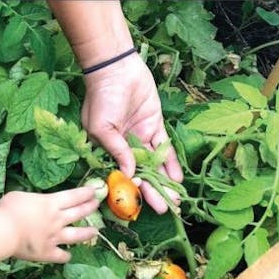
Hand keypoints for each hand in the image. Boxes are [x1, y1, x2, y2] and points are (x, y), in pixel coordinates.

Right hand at [0, 187, 99, 263]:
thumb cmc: (8, 210)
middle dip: (89, 208)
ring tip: (95, 231)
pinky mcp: (47, 253)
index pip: (74, 196)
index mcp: (51, 203)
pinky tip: (68, 256)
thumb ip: (31, 200)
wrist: (4, 231)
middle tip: (96, 205)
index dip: (85, 194)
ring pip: (76, 235)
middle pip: (78, 213)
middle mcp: (57, 219)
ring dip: (86, 233)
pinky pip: (60, 256)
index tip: (94, 192)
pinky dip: (65, 256)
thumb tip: (31, 203)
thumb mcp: (19, 196)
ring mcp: (54, 237)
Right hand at [82, 54, 182, 213]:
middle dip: (152, 193)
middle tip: (164, 210)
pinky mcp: (154, 126)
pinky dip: (171, 163)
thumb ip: (116, 150)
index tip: (139, 207)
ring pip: (154, 165)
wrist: (116, 68)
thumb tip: (129, 173)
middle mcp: (124, 147)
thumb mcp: (101, 127)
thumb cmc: (101, 98)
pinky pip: (164, 148)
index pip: (119, 176)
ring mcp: (140, 137)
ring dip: (164, 182)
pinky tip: (177, 179)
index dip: (130, 191)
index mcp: (106, 150)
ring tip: (174, 200)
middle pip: (140, 175)